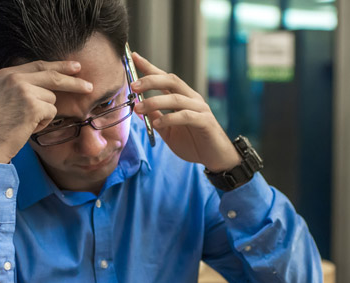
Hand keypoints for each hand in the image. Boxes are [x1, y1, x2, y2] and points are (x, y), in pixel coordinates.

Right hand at [0, 60, 92, 162]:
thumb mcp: (2, 97)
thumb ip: (21, 87)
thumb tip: (49, 86)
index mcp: (6, 74)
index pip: (39, 65)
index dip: (59, 66)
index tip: (75, 66)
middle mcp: (14, 78)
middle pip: (53, 75)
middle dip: (74, 81)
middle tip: (89, 86)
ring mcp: (23, 90)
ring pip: (52, 99)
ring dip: (45, 113)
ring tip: (25, 122)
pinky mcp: (32, 105)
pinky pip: (51, 112)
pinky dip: (43, 123)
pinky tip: (27, 128)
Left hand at [131, 53, 240, 171]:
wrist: (216, 158)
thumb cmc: (193, 143)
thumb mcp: (168, 130)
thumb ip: (156, 117)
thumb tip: (139, 106)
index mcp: (183, 98)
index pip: (165, 78)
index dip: (150, 67)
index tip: (134, 57)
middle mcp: (192, 99)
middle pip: (171, 81)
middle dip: (151, 81)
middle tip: (133, 86)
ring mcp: (200, 109)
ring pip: (176, 98)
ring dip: (154, 101)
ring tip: (138, 108)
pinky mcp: (205, 122)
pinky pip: (186, 116)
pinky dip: (169, 118)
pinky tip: (157, 123)